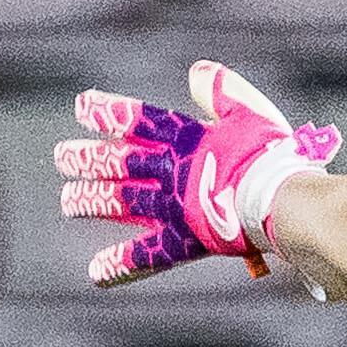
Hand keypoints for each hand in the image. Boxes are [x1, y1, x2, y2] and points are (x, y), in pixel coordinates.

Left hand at [58, 61, 343, 283]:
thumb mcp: (251, 112)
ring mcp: (174, 207)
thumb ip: (222, 91)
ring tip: (67, 203)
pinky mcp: (184, 240)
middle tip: (61, 157)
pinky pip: (146, 255)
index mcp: (188, 138)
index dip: (109, 112)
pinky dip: (120, 265)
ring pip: (121, 202)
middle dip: (87, 158)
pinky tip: (95, 273)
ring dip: (91, 200)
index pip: (138, 120)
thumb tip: (197, 72)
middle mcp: (173, 171)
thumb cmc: (273, 156)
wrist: (284, 201)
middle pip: (119, 162)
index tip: (81, 106)